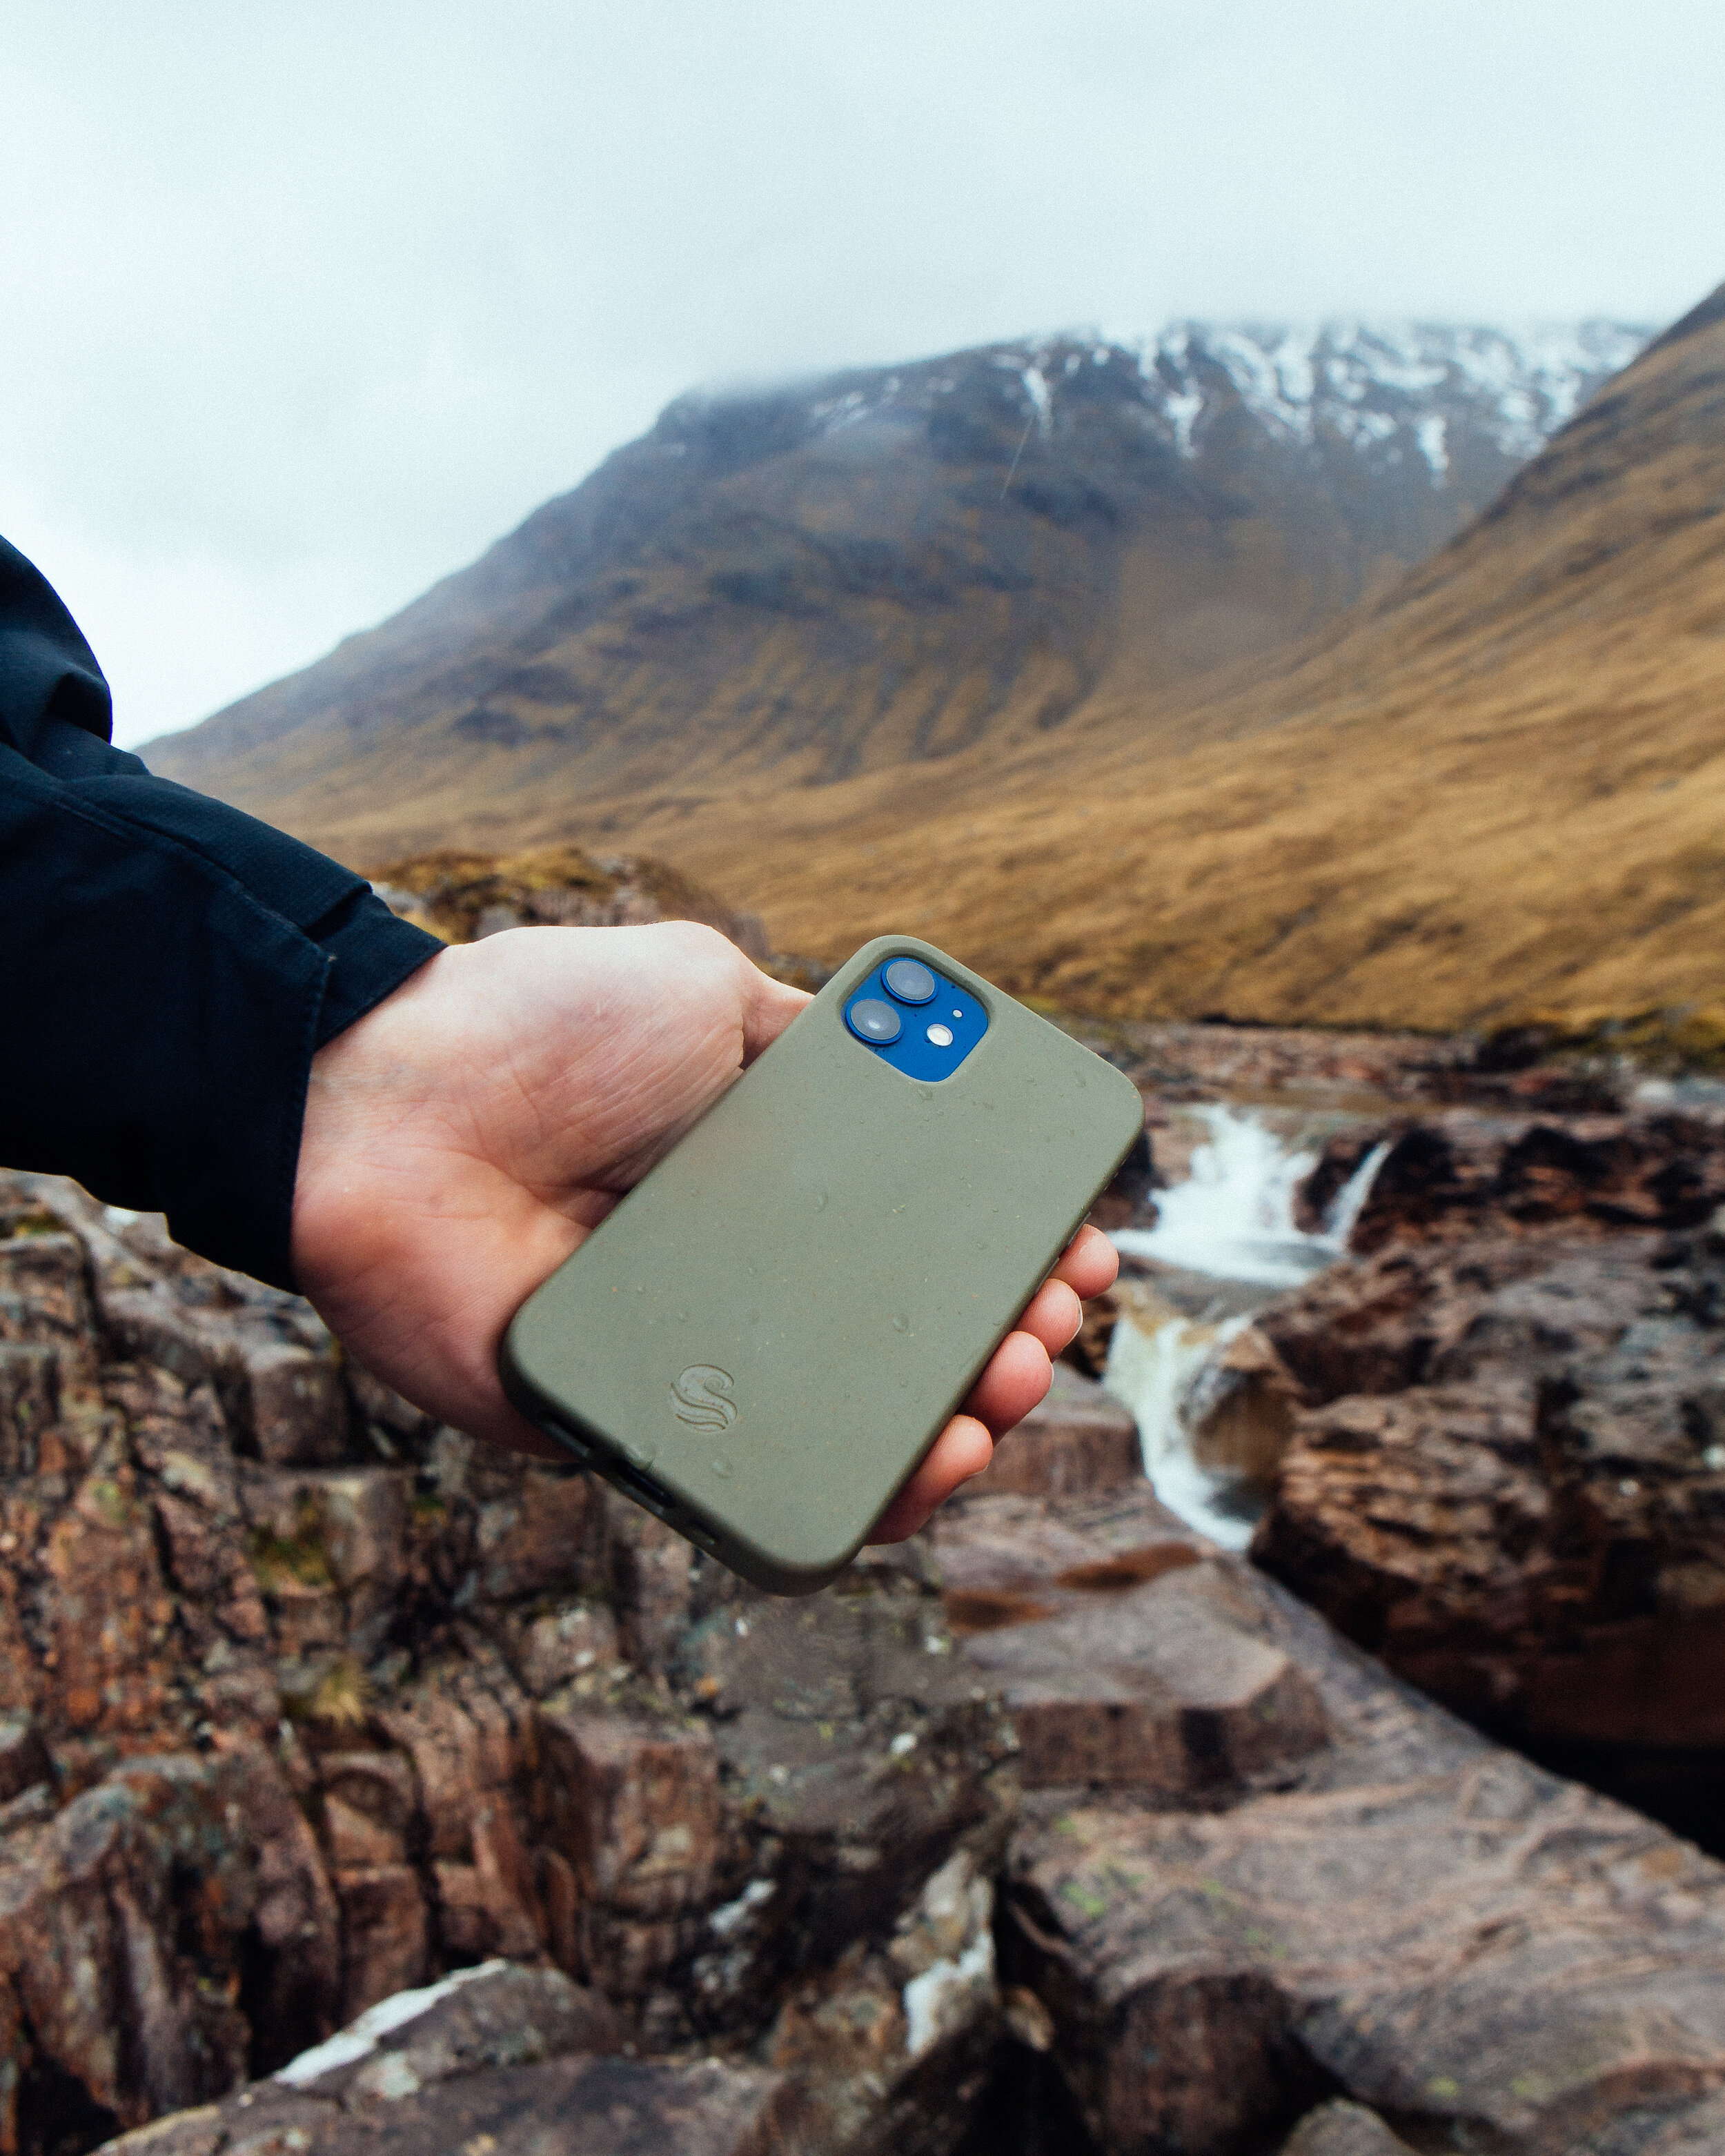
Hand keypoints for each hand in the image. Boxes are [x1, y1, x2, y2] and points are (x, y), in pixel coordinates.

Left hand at [292, 923, 1118, 1539]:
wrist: (389, 1099)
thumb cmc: (543, 1026)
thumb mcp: (704, 987)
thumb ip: (805, 1028)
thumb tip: (907, 1049)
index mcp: (760, 1183)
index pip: (910, 1237)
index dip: (1001, 1250)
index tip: (1072, 1248)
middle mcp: (735, 1279)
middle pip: (897, 1341)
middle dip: (1001, 1341)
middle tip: (1044, 1323)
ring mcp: (687, 1361)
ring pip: (844, 1429)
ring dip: (952, 1428)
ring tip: (1001, 1394)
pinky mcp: (625, 1432)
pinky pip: (748, 1483)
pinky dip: (848, 1493)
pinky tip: (921, 1464)